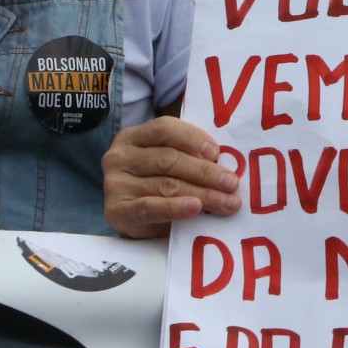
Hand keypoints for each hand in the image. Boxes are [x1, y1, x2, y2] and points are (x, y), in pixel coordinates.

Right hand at [102, 115, 239, 238]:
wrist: (130, 219)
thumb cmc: (155, 184)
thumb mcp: (166, 163)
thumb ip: (187, 156)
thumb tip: (224, 163)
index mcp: (132, 137)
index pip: (164, 129)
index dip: (193, 138)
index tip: (217, 152)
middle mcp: (120, 157)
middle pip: (169, 159)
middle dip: (205, 171)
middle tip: (232, 183)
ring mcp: (115, 184)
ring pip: (166, 185)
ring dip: (202, 194)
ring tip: (227, 202)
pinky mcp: (117, 211)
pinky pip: (150, 207)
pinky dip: (175, 208)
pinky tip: (195, 208)